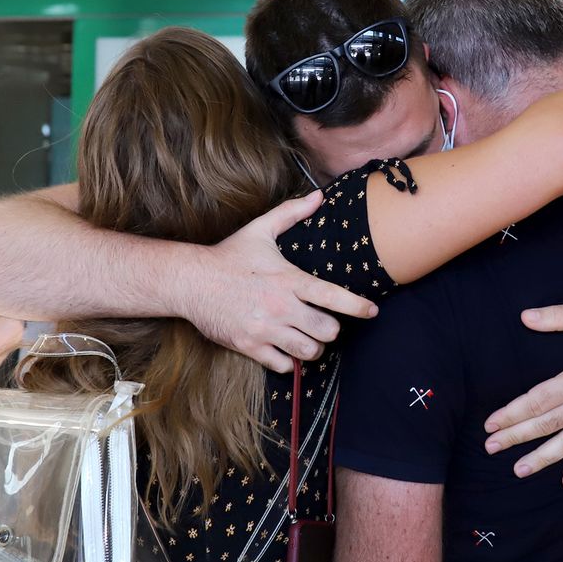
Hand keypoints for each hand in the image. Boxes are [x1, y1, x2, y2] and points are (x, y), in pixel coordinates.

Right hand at [184, 191, 379, 373]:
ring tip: (307, 339)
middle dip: (330, 330)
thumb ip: (291, 213)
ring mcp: (265, 328)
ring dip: (312, 347)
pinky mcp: (249, 345)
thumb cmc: (228, 256)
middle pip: (327, 331)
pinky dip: (289, 361)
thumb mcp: (260, 230)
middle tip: (324, 324)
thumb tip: (319, 196)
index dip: (357, 306)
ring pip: (308, 351)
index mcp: (288, 279)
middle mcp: (280, 306)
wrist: (190, 281)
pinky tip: (285, 349)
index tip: (372, 311)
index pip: (332, 296)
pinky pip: (283, 365)